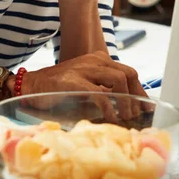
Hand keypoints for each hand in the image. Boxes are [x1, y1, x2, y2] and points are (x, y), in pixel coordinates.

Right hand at [23, 51, 147, 121]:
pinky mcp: (73, 81)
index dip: (140, 90)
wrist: (31, 85)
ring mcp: (83, 69)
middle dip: (136, 96)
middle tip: (136, 115)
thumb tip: (127, 105)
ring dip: (126, 102)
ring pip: (118, 80)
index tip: (147, 106)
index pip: (128, 71)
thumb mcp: (85, 82)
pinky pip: (99, 93)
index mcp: (98, 60)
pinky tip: (111, 118)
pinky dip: (109, 107)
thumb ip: (103, 88)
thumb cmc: (59, 87)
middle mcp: (94, 61)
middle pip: (128, 73)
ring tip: (125, 118)